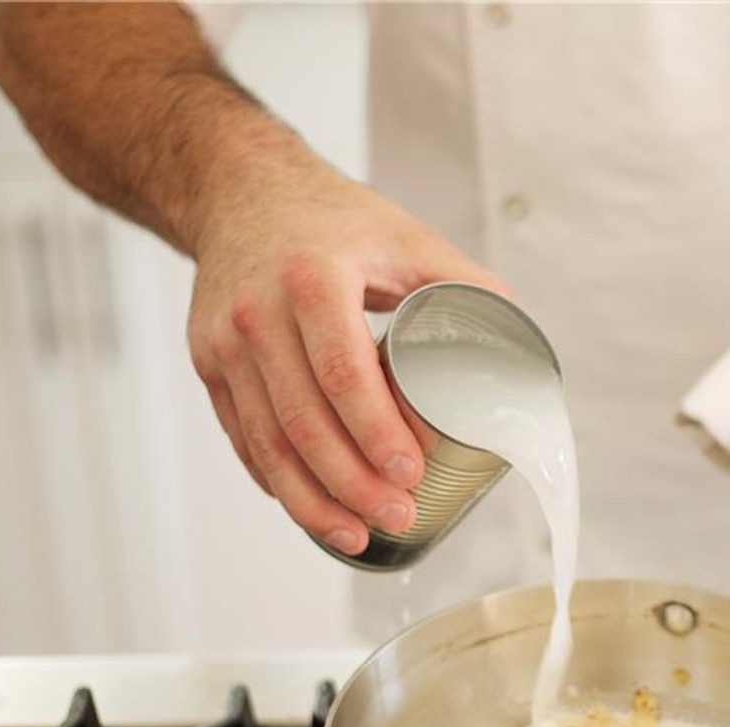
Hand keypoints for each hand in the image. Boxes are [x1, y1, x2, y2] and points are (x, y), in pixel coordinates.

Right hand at [187, 163, 506, 555]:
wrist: (239, 190)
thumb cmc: (332, 219)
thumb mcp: (406, 236)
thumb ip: (467, 285)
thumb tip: (521, 349)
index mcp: (311, 278)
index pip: (342, 371)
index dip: (376, 431)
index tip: (411, 473)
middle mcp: (257, 312)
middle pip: (304, 421)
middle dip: (353, 483)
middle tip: (399, 516)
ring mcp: (224, 343)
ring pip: (267, 442)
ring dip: (313, 500)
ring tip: (357, 534)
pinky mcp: (208, 365)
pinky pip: (244, 438)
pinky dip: (278, 482)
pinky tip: (313, 509)